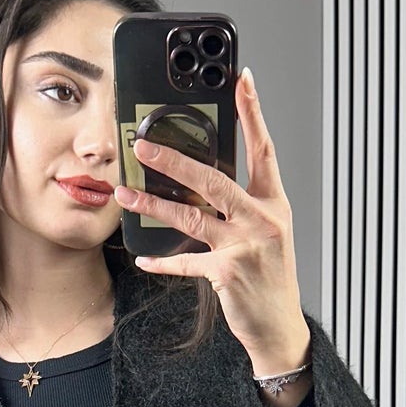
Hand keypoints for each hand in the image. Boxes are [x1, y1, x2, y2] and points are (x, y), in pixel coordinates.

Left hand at [113, 66, 311, 377]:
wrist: (280, 326)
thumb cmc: (270, 278)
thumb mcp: (266, 233)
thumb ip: (240, 206)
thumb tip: (201, 179)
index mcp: (273, 203)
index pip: (263, 148)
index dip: (253, 112)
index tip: (243, 80)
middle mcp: (262, 219)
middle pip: (214, 179)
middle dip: (175, 160)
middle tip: (144, 145)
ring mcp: (245, 246)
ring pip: (192, 216)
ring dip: (154, 204)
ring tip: (126, 192)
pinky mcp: (227, 273)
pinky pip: (186, 262)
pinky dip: (163, 261)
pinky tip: (143, 258)